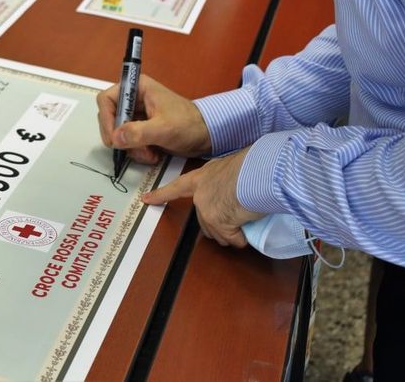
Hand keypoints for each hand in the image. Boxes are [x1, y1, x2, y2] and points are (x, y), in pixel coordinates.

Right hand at [96, 74, 211, 164]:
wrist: (207, 135)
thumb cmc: (189, 125)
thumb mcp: (164, 129)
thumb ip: (138, 132)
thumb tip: (115, 138)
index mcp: (138, 88)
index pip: (107, 99)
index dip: (106, 119)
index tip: (113, 139)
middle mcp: (134, 99)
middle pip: (110, 119)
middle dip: (122, 139)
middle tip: (135, 149)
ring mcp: (137, 115)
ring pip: (119, 134)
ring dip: (132, 148)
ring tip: (150, 154)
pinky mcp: (141, 129)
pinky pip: (128, 142)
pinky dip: (138, 152)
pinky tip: (153, 154)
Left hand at [142, 147, 263, 247]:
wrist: (259, 171)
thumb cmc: (253, 164)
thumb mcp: (234, 167)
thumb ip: (227, 179)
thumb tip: (239, 189)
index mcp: (202, 177)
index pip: (176, 187)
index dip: (161, 194)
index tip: (146, 199)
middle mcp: (200, 195)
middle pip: (204, 219)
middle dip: (219, 223)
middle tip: (237, 214)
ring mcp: (207, 211)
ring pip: (219, 233)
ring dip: (233, 231)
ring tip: (247, 216)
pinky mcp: (219, 224)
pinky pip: (235, 240)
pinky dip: (244, 237)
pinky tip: (251, 224)